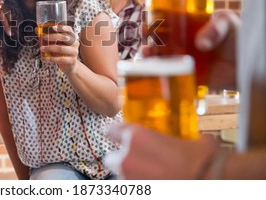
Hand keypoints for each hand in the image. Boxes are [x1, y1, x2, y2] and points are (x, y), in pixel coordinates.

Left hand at [39, 24, 79, 73]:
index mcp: (72, 36)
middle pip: (64, 38)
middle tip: (44, 38)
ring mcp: (74, 52)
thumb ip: (48, 36)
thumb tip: (37, 29)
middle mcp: (74, 43)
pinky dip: (51, 59)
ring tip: (42, 49)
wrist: (70, 65)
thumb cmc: (62, 52)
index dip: (61, 28)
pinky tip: (44, 58)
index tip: (53, 27)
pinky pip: (60, 59)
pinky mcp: (71, 61)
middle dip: (53, 37)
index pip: (69, 29)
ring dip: (50, 48)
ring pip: (61, 48)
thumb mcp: (56, 43)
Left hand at [104, 123, 218, 178]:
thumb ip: (179, 137)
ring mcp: (130, 180)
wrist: (212, 182)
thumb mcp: (192, 140)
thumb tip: (194, 138)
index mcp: (137, 136)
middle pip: (113, 158)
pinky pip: (133, 189)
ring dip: (134, 177)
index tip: (116, 135)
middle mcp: (127, 157)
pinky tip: (154, 185)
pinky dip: (140, 188)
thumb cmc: (204, 161)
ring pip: (122, 177)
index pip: (112, 130)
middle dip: (124, 160)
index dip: (115, 133)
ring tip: (154, 178)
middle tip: (142, 163)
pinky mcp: (136, 194)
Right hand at [142, 10, 238, 91]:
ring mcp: (184, 59)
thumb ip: (216, 27)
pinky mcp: (188, 75)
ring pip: (161, 56)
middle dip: (148, 37)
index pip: (167, 19)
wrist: (248, 63)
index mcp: (188, 24)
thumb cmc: (239, 37)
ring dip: (151, 55)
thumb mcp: (228, 22)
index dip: (154, 19)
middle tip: (145, 36)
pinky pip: (172, 75)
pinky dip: (161, 75)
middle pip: (159, 38)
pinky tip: (155, 72)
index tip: (147, 20)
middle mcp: (182, 41)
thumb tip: (201, 43)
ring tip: (147, 54)